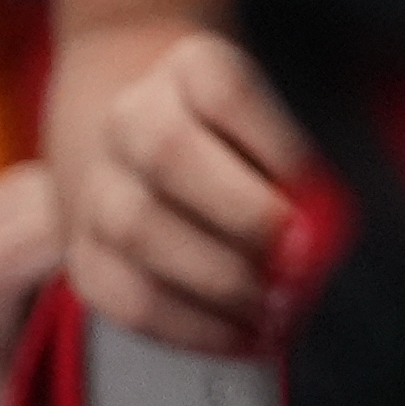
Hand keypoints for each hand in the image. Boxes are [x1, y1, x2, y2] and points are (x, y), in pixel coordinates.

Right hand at [59, 25, 313, 356]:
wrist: (135, 139)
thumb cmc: (232, 142)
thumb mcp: (268, 123)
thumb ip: (295, 170)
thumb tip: (320, 233)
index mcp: (185, 69)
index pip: (225, 91)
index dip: (274, 144)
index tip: (316, 195)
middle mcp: (128, 118)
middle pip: (168, 154)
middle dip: (244, 219)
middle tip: (299, 262)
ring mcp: (95, 186)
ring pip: (137, 229)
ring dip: (219, 280)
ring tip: (276, 308)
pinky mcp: (84, 255)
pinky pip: (125, 298)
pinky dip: (190, 327)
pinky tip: (242, 336)